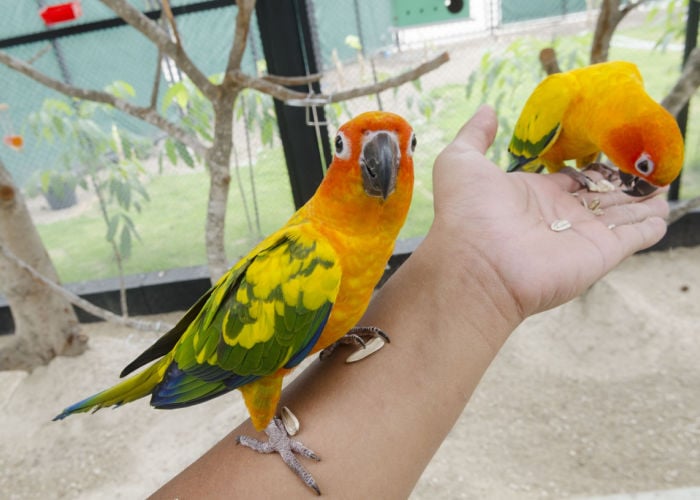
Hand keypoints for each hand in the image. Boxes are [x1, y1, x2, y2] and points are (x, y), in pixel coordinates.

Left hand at [427, 105, 668, 325]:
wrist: (476, 262)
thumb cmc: (465, 212)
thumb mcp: (461, 161)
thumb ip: (475, 134)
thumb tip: (488, 110)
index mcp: (534, 194)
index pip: (572, 179)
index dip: (591, 167)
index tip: (612, 154)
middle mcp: (560, 215)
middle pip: (600, 195)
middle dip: (622, 184)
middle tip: (647, 168)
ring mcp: (581, 235)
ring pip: (620, 214)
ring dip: (641, 202)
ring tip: (661, 186)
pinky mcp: (601, 253)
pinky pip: (633, 238)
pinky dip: (649, 227)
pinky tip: (662, 215)